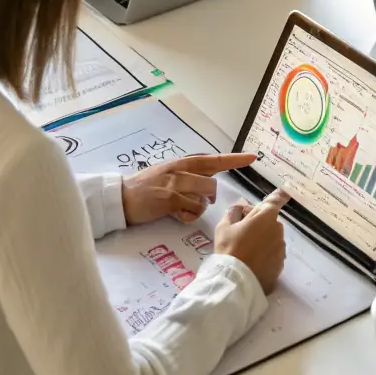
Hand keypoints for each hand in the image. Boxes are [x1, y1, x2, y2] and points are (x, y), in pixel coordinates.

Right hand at [122, 152, 256, 225]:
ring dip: (198, 208)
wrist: (122, 197)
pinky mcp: (170, 200)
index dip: (235, 159)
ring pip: (203, 198)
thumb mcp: (168, 171)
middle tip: (196, 201)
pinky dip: (188, 216)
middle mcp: (182, 170)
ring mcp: (176, 184)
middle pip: (212, 184)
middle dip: (209, 197)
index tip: (253, 157)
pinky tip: (176, 215)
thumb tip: (208, 176)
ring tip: (183, 209)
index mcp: (183, 162)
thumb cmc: (146, 186)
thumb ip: (188, 172)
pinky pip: (192, 210)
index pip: (214, 159)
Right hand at [214, 189, 288, 294]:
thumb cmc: (229, 249)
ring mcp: (281, 248)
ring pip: (272, 239)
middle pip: (270, 221)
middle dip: (259, 223)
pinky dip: (265, 256)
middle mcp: (278, 230)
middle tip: (241, 231)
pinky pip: (273, 255)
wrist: (236, 282)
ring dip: (263, 240)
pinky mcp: (280, 265)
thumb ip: (233, 213)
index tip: (286, 191)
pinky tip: (252, 263)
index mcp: (266, 216)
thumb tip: (240, 206)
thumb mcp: (224, 227)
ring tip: (246, 250)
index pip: (276, 200)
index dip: (279, 195)